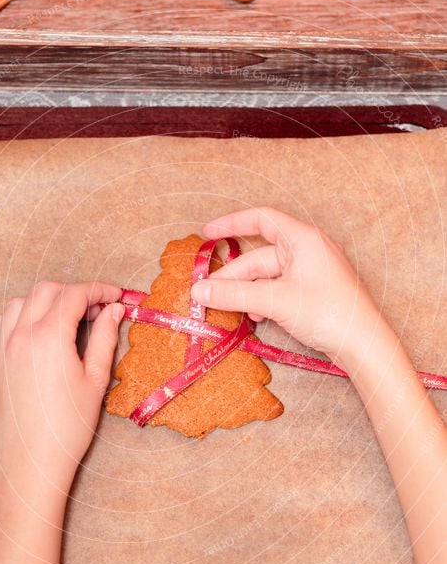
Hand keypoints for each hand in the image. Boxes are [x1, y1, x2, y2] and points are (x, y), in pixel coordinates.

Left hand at [0, 281, 122, 503]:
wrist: (32, 462)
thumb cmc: (68, 427)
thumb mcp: (96, 380)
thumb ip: (105, 339)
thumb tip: (114, 311)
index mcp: (50, 337)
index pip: (75, 295)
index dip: (99, 290)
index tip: (116, 295)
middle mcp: (22, 336)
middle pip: (47, 291)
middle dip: (75, 292)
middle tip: (98, 309)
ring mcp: (4, 348)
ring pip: (21, 301)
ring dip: (47, 300)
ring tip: (69, 318)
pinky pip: (1, 322)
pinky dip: (19, 315)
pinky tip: (36, 330)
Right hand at [190, 207, 384, 367]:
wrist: (363, 344)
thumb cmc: (327, 312)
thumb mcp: (274, 300)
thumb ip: (234, 294)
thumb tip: (199, 290)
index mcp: (303, 238)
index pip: (261, 219)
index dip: (231, 224)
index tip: (207, 235)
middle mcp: (308, 250)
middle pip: (260, 256)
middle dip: (234, 276)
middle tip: (208, 294)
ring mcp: (312, 272)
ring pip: (268, 276)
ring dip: (248, 291)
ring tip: (231, 309)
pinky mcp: (314, 292)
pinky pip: (280, 289)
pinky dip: (264, 300)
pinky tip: (256, 317)